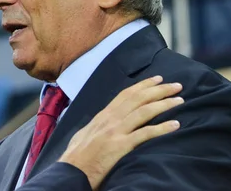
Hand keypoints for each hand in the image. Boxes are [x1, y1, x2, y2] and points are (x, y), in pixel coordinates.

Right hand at [58, 75, 182, 189]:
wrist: (71, 170)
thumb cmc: (76, 156)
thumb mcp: (85, 134)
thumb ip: (97, 126)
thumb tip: (103, 122)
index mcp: (102, 116)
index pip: (125, 95)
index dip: (143, 85)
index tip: (157, 79)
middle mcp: (109, 119)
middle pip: (137, 99)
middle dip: (158, 90)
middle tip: (176, 85)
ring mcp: (115, 132)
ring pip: (143, 112)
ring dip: (164, 104)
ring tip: (179, 100)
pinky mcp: (120, 146)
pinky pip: (144, 134)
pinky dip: (161, 128)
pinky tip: (175, 124)